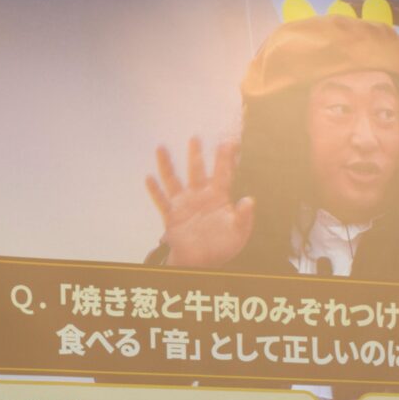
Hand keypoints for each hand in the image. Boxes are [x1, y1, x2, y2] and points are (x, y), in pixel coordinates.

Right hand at [145, 137, 254, 267]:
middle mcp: (200, 196)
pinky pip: (161, 201)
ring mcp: (184, 204)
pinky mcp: (172, 215)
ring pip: (174, 181)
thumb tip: (249, 200)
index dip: (225, 159)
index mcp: (218, 197)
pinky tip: (149, 178)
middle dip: (196, 155)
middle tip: (195, 137)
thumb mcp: (239, 233)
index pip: (223, 174)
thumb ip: (244, 217)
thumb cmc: (222, 246)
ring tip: (161, 148)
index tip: (228, 143)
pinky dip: (155, 191)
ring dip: (168, 165)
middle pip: (197, 171)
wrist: (202, 262)